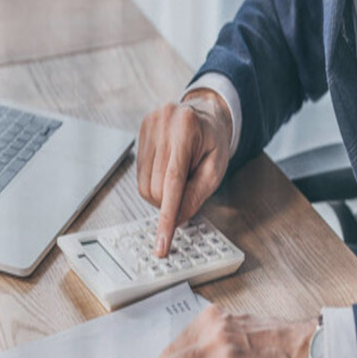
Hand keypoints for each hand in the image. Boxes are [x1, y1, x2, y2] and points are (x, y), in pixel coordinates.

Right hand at [136, 89, 232, 257]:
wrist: (205, 113)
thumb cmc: (213, 141)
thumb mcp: (216, 169)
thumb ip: (197, 195)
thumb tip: (177, 220)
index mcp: (186, 129)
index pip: (172, 182)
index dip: (166, 217)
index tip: (161, 244)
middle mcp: (163, 124)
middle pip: (156, 188)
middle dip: (170, 202)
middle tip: (186, 192)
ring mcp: (149, 126)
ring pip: (144, 185)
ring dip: (161, 195)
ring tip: (179, 179)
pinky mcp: (140, 132)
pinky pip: (140, 175)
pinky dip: (154, 183)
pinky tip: (167, 172)